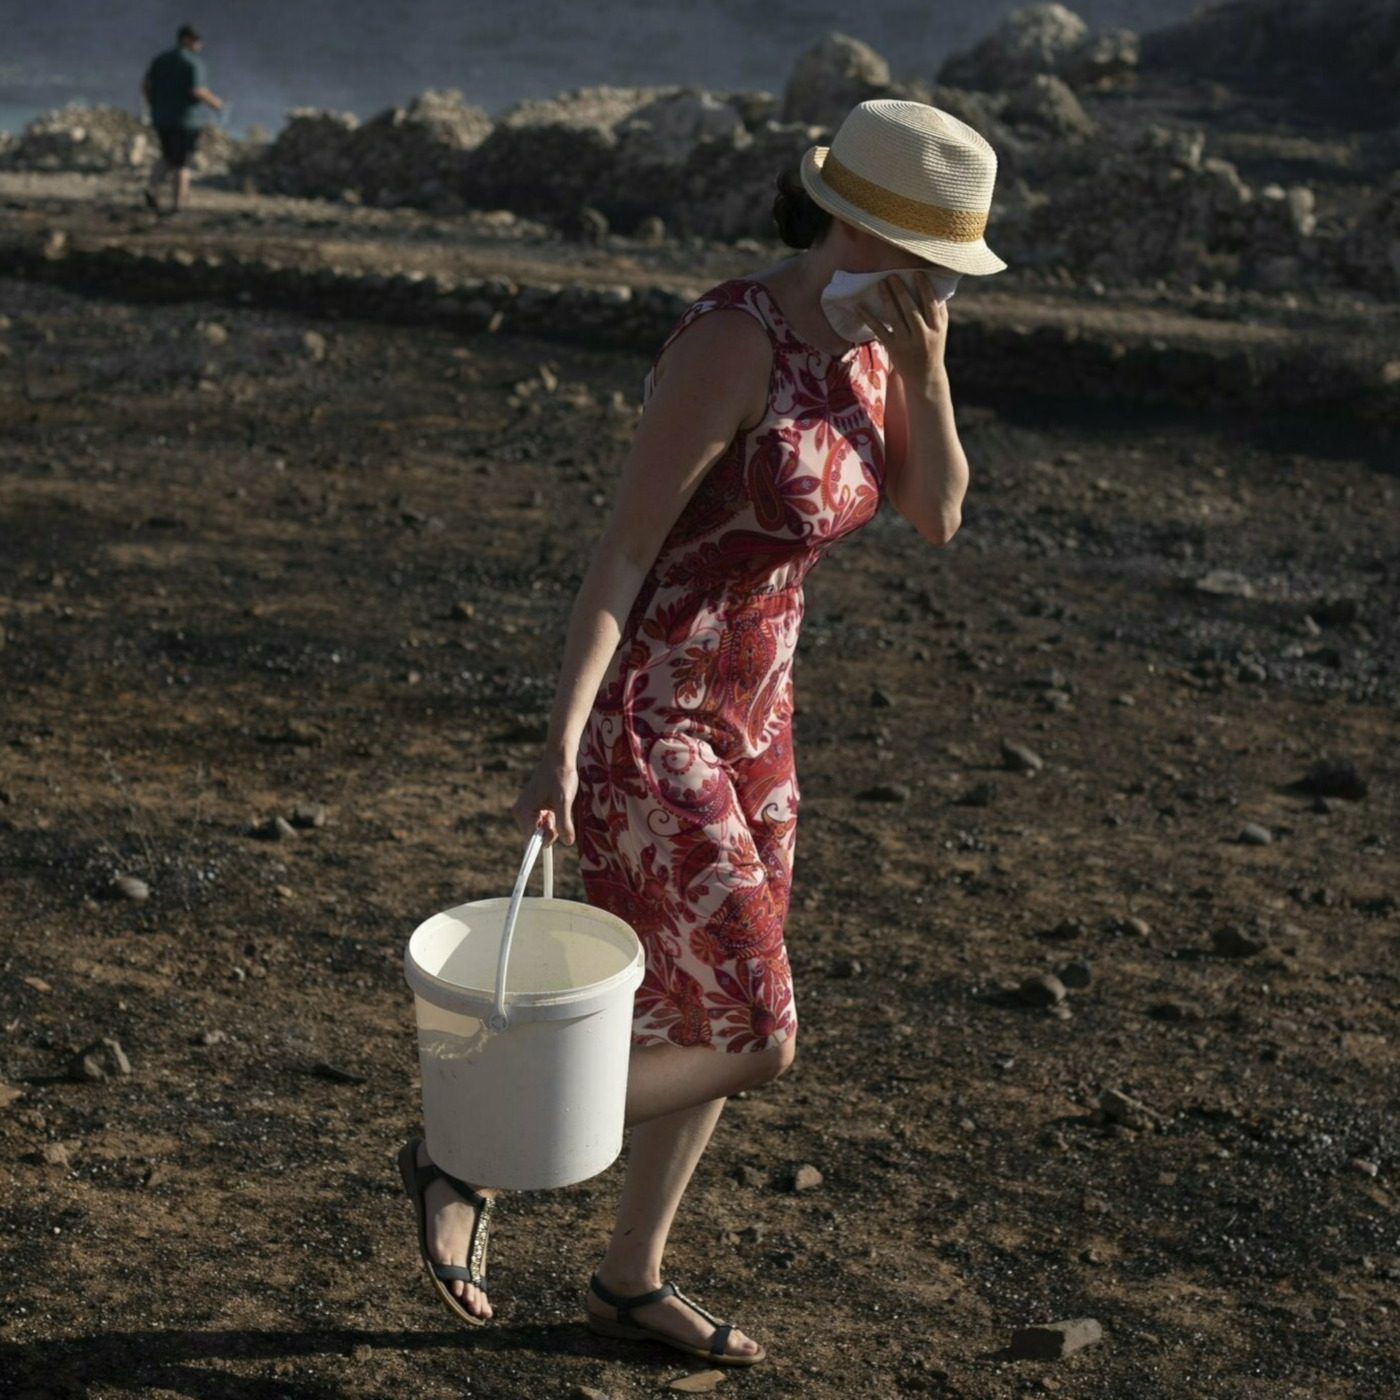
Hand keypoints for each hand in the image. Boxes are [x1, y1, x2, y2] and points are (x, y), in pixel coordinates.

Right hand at [511, 756, 577, 845]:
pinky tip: (555, 805)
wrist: (558, 759)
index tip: (532, 864)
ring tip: (557, 806)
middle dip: (551, 831)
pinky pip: (543, 824)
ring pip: (542, 832)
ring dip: (553, 824)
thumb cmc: (560, 776)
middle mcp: (521, 813)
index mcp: (523, 812)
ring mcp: (526, 811)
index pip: (531, 839)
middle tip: (557, 812)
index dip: (540, 846)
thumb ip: (565, 822)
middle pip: (537, 838)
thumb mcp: (564, 800)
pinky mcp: (533, 809)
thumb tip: (568, 842)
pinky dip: (553, 819)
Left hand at [855, 271, 949, 394]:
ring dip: (887, 299)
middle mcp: (922, 335)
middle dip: (901, 292)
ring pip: (895, 318)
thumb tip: (936, 283)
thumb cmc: (933, 346)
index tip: (918, 274)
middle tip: (892, 276)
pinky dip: (868, 318)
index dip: (925, 288)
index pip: (931, 305)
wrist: (925, 377)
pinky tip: (859, 307)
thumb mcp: (941, 329)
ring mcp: (906, 342)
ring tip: (880, 284)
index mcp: (937, 328)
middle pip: (911, 310)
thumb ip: (939, 309)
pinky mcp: (893, 348)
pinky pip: (879, 331)